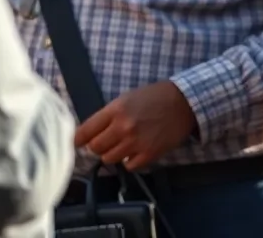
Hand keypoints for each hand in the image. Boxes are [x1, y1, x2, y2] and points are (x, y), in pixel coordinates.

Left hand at [75, 81, 196, 171]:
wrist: (185, 102)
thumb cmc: (155, 96)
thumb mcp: (128, 98)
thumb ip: (109, 115)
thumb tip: (89, 134)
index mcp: (116, 109)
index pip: (84, 132)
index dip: (78, 139)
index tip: (77, 142)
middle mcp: (123, 127)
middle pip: (95, 148)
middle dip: (98, 145)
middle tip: (107, 140)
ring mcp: (136, 142)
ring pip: (109, 159)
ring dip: (114, 153)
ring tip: (124, 143)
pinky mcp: (148, 154)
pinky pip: (128, 165)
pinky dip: (130, 160)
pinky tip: (137, 149)